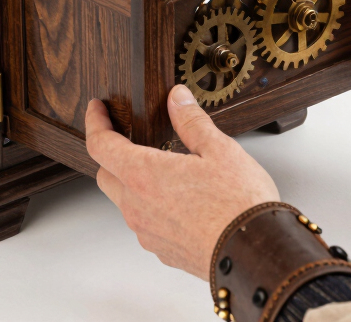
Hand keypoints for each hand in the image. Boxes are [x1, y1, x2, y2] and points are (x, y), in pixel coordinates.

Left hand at [85, 85, 279, 279]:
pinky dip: (152, 206)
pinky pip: (145, 223)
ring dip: (133, 182)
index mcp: (143, 174)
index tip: (97, 109)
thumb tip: (177, 98)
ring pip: (125, 201)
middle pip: (105, 174)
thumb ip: (191, 121)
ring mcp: (147, 232)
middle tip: (126, 137)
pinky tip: (179, 199)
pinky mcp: (161, 249)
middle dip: (110, 153)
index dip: (95, 122)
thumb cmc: (239, 204)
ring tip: (164, 170)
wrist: (255, 253)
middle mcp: (137, 206)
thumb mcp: (219, 149)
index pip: (100, 144)